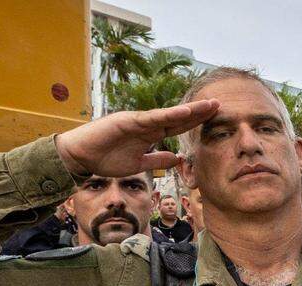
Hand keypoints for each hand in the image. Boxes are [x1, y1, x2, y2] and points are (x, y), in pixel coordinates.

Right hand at [55, 100, 218, 176]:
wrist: (81, 157)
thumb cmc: (106, 158)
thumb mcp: (139, 164)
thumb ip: (157, 160)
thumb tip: (176, 158)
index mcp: (151, 134)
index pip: (178, 127)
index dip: (196, 122)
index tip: (215, 118)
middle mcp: (147, 124)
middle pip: (179, 118)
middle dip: (199, 112)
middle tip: (220, 105)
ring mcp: (138, 121)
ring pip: (169, 115)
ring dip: (190, 110)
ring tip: (209, 106)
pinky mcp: (128, 120)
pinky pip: (152, 118)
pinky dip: (169, 115)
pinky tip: (185, 112)